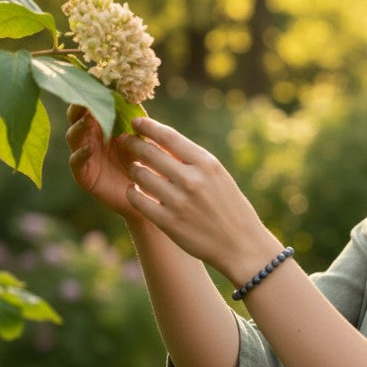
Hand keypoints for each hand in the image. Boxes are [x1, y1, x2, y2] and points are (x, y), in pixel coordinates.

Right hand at [66, 104, 140, 219]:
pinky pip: (77, 161)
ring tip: (88, 120)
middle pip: (77, 117)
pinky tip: (89, 148)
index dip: (93, 94)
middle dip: (79, 106)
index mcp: (104, 125)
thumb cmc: (146, 165)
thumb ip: (139, 125)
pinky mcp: (83, 174)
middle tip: (84, 97)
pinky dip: (81, 153)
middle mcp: (91, 137)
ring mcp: (85, 154)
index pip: (94, 105)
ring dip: (80, 127)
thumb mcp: (145, 142)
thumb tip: (135, 97)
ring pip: (74, 136)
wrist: (148, 195)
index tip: (96, 81)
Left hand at [120, 116, 272, 277]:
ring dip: (133, 169)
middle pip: (150, 153)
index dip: (148, 126)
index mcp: (207, 164)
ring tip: (135, 169)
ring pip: (140, 175)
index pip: (168, 137)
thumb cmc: (230, 207)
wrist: (241, 244)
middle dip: (132, 144)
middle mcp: (192, 180)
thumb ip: (193, 160)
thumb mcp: (219, 176)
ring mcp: (179, 202)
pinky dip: (132, 192)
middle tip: (124, 141)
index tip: (136, 122)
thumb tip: (162, 140)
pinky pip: (138, 200)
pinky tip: (134, 190)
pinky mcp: (169, 223)